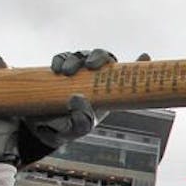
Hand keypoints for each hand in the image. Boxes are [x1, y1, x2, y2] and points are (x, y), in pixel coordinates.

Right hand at [15, 48, 135, 163]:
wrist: (40, 128)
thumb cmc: (65, 129)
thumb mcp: (76, 130)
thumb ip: (81, 121)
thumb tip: (78, 99)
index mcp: (105, 92)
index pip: (124, 75)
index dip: (137, 64)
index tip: (145, 55)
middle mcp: (93, 79)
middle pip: (102, 57)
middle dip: (98, 57)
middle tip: (90, 66)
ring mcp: (76, 73)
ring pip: (81, 55)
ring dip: (75, 59)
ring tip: (66, 72)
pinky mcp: (58, 72)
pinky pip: (62, 58)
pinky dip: (60, 59)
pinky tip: (56, 68)